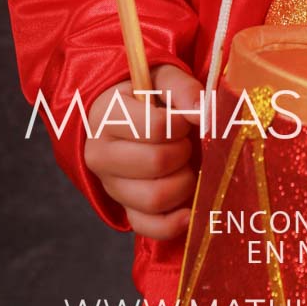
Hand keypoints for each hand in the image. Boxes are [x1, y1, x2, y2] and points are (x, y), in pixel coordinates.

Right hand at [83, 65, 203, 238]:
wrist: (129, 118)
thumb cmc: (149, 97)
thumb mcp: (163, 79)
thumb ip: (183, 89)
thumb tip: (205, 113)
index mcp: (108, 116)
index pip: (156, 127)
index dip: (180, 124)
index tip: (182, 120)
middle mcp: (101, 154)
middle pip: (157, 163)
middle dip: (183, 152)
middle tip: (184, 143)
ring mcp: (111, 186)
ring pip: (155, 198)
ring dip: (183, 183)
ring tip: (184, 167)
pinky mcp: (125, 209)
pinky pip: (148, 227)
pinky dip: (174, 223)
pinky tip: (189, 210)